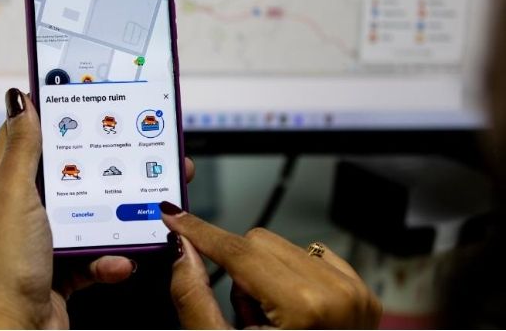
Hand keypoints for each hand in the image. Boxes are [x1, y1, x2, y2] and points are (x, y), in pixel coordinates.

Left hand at [0, 88, 134, 328]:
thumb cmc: (2, 266)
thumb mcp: (13, 195)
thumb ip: (23, 148)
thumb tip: (19, 99)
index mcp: (3, 181)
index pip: (29, 134)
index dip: (56, 114)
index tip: (89, 99)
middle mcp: (23, 206)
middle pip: (70, 173)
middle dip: (104, 167)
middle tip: (137, 155)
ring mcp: (45, 237)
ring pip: (90, 213)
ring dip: (115, 217)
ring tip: (140, 212)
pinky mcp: (64, 266)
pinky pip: (97, 253)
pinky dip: (110, 259)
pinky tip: (116, 262)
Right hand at [160, 204, 381, 328]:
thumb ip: (194, 297)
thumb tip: (181, 249)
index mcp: (306, 307)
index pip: (238, 250)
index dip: (199, 230)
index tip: (173, 214)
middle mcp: (339, 292)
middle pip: (256, 242)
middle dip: (236, 272)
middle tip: (243, 319)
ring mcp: (356, 292)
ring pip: (280, 246)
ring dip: (261, 276)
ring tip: (268, 323)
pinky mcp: (362, 292)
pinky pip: (308, 257)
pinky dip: (287, 277)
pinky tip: (288, 315)